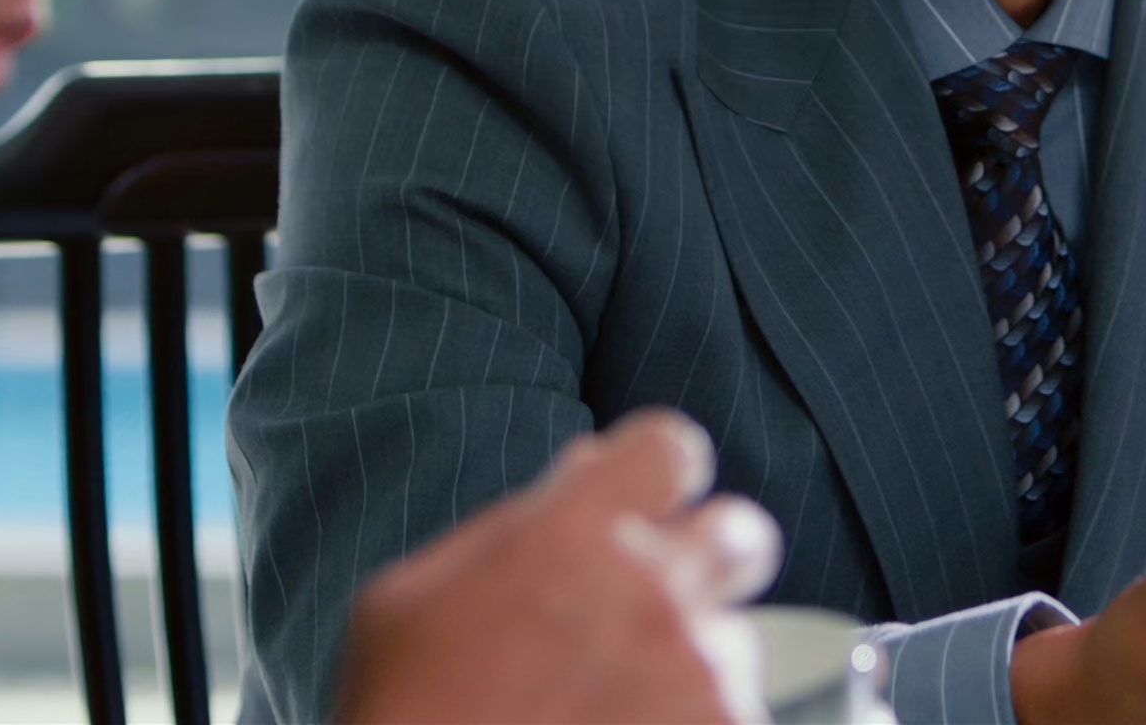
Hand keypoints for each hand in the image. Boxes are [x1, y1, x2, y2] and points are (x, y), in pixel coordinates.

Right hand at [336, 409, 785, 723]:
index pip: (669, 449)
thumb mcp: (411, 597)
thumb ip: (515, 522)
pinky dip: (689, 723)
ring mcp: (696, 671)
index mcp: (574, 533)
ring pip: (734, 640)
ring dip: (689, 663)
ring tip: (614, 703)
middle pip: (740, 533)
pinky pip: (733, 713)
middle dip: (709, 558)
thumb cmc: (405, 711)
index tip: (646, 501)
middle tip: (659, 601)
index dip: (659, 474)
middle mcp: (653, 590)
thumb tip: (588, 467)